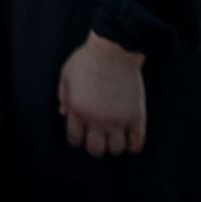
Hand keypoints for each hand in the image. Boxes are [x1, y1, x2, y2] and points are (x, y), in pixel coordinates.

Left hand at [59, 32, 145, 156]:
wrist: (114, 51)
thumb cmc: (87, 60)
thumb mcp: (66, 75)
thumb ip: (63, 96)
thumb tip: (63, 113)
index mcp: (77, 110)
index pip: (75, 139)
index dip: (76, 139)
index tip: (80, 135)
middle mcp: (96, 119)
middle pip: (95, 149)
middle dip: (94, 146)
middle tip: (96, 138)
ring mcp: (118, 120)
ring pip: (116, 149)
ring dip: (113, 146)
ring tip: (113, 137)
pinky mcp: (136, 117)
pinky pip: (137, 143)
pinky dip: (133, 146)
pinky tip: (129, 140)